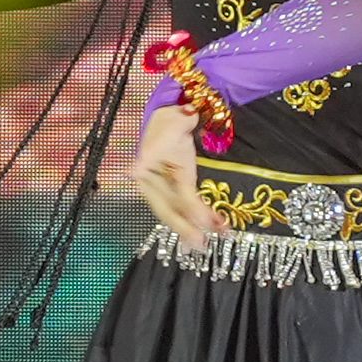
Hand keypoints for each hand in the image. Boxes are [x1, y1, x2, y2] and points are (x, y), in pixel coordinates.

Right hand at [126, 99, 215, 237]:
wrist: (169, 118)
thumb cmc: (168, 122)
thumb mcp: (174, 125)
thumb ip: (169, 138)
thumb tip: (147, 157)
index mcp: (142, 167)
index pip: (166, 192)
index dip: (184, 207)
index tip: (200, 223)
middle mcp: (148, 184)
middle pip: (167, 209)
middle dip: (186, 227)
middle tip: (200, 243)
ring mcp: (162, 189)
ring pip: (178, 212)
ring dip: (197, 225)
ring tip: (217, 235)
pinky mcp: (176, 189)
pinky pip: (188, 206)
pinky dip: (203, 215)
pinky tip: (219, 224)